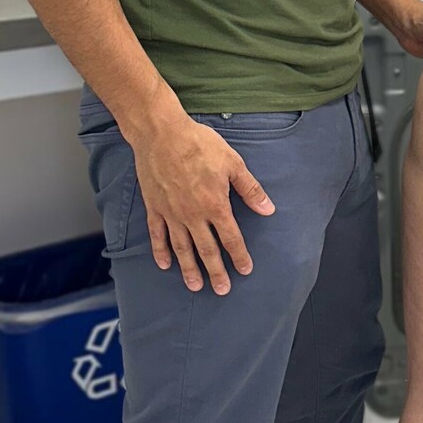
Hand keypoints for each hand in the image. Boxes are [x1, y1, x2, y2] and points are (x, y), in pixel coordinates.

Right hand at [128, 107, 275, 292]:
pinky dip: (161, 251)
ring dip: (189, 268)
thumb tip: (268, 209)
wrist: (161, 133)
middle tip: (222, 290)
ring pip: (182, 248)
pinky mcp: (154, 207)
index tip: (244, 270)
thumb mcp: (233, 163)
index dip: (239, 256)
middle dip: (216, 271)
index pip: (231, 238)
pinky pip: (157, 235)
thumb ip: (250, 190)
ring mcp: (171, 213)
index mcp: (215, 204)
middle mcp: (193, 214)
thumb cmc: (199, 144)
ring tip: (195, 286)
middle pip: (206, 249)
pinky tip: (165, 265)